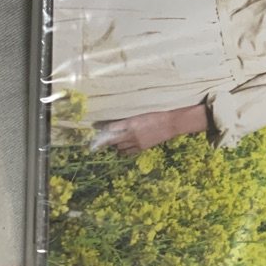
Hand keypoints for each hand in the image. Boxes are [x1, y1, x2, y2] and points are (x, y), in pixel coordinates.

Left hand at [90, 104, 208, 154]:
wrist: (170, 123)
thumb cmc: (155, 114)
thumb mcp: (139, 113)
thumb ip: (127, 119)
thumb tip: (115, 123)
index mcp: (130, 122)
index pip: (110, 127)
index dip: (101, 129)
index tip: (95, 128)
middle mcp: (131, 133)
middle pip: (112, 140)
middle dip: (105, 140)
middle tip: (99, 140)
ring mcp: (136, 142)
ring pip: (119, 147)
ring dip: (115, 144)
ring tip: (115, 140)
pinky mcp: (141, 148)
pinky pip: (127, 152)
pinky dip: (123, 150)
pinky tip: (124, 146)